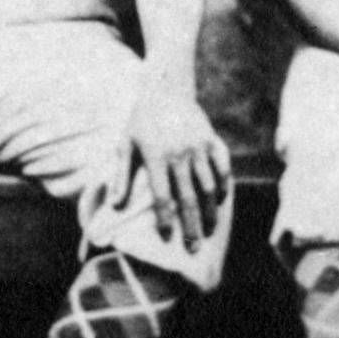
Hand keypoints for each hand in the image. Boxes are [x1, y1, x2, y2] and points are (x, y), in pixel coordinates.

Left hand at [121, 83, 231, 244]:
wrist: (165, 89)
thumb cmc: (140, 121)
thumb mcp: (125, 145)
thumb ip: (121, 176)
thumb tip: (114, 206)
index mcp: (156, 156)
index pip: (163, 196)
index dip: (165, 219)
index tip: (166, 237)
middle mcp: (180, 153)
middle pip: (189, 197)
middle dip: (191, 226)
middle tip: (193, 248)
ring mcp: (199, 146)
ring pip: (209, 186)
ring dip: (210, 212)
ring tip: (209, 231)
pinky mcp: (212, 140)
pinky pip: (223, 167)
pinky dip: (224, 186)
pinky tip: (220, 201)